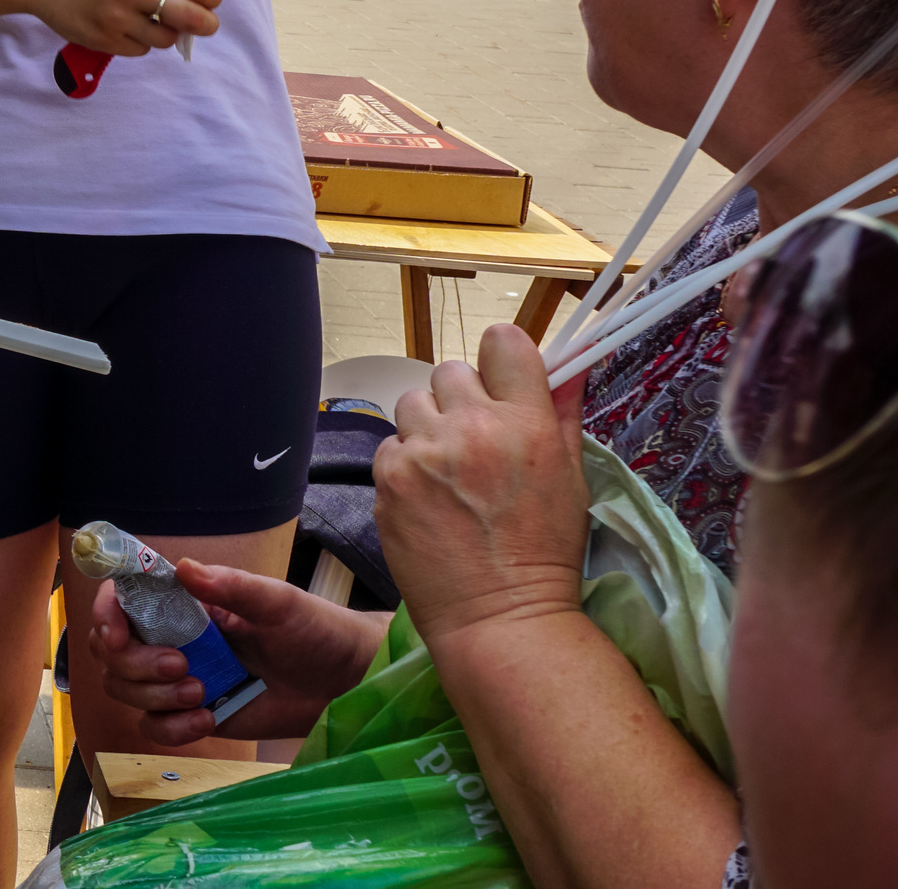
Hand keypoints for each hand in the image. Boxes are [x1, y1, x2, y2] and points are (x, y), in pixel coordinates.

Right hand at [25, 0, 221, 54]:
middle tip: (206, 24)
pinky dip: (140, 42)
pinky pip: (140, 50)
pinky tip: (125, 26)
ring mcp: (117, 18)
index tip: (212, 0)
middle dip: (206, 24)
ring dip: (166, 32)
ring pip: (166, 39)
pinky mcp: (103, 40)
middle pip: (191, 18)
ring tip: (151, 20)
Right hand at [90, 561, 383, 746]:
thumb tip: (184, 568)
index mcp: (185, 603)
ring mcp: (180, 679)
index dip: (106, 615)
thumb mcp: (277, 602)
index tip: (118, 634)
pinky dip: (170, 728)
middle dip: (135, 663)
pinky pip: (155, 727)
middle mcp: (173, 638)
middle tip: (183, 667)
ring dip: (152, 695)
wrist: (345, 684)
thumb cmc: (315, 630)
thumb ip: (231, 587)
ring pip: (125, 689)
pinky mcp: (195, 715)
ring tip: (202, 695)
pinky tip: (207, 721)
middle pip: (111, 652)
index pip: (122, 600)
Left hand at [374, 324, 590, 648]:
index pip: (502, 341)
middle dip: (461, 401)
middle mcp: (473, 428)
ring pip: (413, 404)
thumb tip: (571, 363)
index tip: (501, 385)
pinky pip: (390, 445)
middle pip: (450, 371)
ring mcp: (425, 451)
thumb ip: (563, 414)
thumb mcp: (571, 478)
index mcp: (526, 423)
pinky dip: (404, 465)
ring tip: (448, 473)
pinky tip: (427, 499)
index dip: (500, 359)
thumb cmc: (545, 552)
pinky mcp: (388, 477)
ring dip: (427, 428)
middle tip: (474, 444)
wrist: (501, 618)